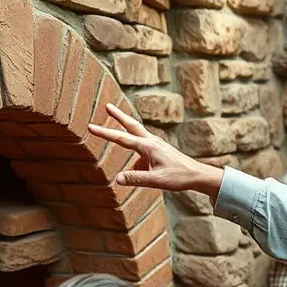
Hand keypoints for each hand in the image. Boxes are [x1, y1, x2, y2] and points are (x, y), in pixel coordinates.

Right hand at [88, 104, 224, 197]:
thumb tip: (117, 179)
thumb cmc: (178, 177)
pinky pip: (143, 155)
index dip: (104, 133)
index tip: (90, 127)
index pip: (121, 138)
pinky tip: (150, 177)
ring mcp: (155, 144)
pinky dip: (140, 164)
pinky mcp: (158, 150)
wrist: (196, 175)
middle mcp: (151, 141)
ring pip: (137, 138)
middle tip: (107, 105)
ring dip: (129, 139)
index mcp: (148, 146)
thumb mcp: (156, 181)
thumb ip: (136, 179)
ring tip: (143, 166)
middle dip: (118, 116)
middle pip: (131, 125)